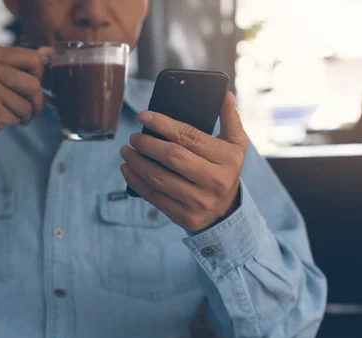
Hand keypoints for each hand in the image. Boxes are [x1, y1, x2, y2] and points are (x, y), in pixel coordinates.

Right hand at [0, 45, 51, 140]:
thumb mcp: (2, 72)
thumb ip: (25, 62)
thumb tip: (49, 51)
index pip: (34, 59)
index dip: (40, 76)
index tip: (32, 84)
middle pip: (34, 84)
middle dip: (37, 101)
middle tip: (29, 108)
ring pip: (28, 105)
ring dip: (26, 114)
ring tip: (13, 113)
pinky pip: (18, 117)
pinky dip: (15, 122)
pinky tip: (2, 118)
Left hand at [120, 92, 247, 231]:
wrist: (225, 211)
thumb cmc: (224, 170)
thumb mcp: (235, 146)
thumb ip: (230, 120)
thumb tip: (226, 96)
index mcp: (228, 159)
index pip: (190, 137)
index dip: (163, 124)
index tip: (143, 116)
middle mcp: (215, 181)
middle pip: (173, 157)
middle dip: (147, 144)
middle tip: (133, 137)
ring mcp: (200, 201)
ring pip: (159, 178)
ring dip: (136, 162)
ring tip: (126, 151)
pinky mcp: (184, 216)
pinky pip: (154, 196)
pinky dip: (136, 181)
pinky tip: (127, 169)